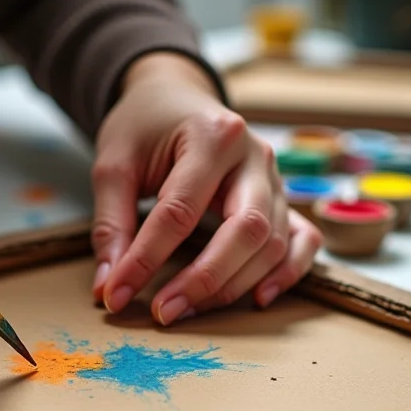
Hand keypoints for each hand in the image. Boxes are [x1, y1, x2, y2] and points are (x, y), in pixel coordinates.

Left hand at [90, 52, 321, 324]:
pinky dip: (286, 274)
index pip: (179, 211)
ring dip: (232, 287)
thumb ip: (111, 225)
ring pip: (271, 245)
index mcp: (212, 135)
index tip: (116, 295)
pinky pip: (302, 241)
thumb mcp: (114, 165)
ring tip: (186, 310)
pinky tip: (256, 300)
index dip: (146, 260)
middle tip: (163, 313)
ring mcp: (275, 180)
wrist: (175, 97)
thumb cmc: (144, 127)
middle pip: (244, 231)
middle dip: (202, 281)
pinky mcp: (281, 200)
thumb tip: (109, 288)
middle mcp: (254, 157)